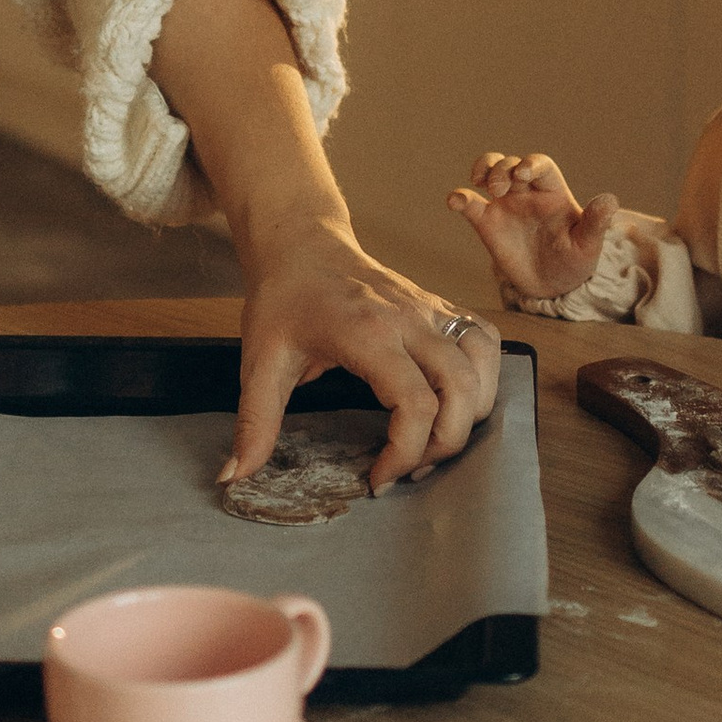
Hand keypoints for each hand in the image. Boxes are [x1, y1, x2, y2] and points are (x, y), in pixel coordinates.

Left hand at [229, 213, 498, 492]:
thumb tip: (236, 475)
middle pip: (461, 391)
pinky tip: (458, 398)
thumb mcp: (259, 361)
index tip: (378, 479)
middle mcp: (410, 319)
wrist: (301, 243)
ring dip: (472, 412)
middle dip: (445, 444)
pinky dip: (485, 375)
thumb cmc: (282, 299)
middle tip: (409, 469)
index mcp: (367, 333)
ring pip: (484, 365)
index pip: (415, 404)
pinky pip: (484, 340)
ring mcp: (431, 309)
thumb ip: (254, 422)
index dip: (404, 453)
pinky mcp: (440, 307)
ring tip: (436, 439)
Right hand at [446, 150, 617, 303]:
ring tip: (481, 185)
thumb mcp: (587, 245)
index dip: (530, 163)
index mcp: (552, 192)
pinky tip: (454, 201)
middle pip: (510, 163)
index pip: (540, 165)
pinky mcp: (487, 223)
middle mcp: (527, 192)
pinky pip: (469, 204)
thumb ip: (595, 223)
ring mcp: (505, 205)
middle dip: (502, 168)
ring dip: (483, 170)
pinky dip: (459, 198)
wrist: (551, 287)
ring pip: (489, 172)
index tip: (523, 174)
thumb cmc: (574, 261)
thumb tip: (610, 201)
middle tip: (499, 188)